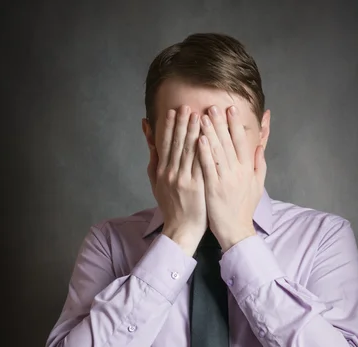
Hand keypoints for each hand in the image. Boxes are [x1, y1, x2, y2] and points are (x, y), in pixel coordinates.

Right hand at [147, 105, 206, 255]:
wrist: (180, 229)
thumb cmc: (171, 206)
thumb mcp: (156, 183)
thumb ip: (154, 159)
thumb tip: (150, 137)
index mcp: (162, 171)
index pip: (166, 144)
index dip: (169, 126)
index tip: (173, 111)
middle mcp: (171, 173)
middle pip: (177, 144)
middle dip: (182, 123)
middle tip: (187, 106)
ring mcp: (184, 180)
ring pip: (189, 151)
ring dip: (193, 131)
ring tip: (198, 115)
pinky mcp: (197, 187)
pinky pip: (201, 164)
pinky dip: (204, 150)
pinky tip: (208, 137)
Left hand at [197, 105, 266, 251]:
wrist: (236, 231)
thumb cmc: (244, 209)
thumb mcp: (257, 186)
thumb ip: (259, 165)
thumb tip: (260, 147)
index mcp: (248, 169)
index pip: (241, 142)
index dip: (235, 124)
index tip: (230, 109)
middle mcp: (238, 172)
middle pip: (228, 142)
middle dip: (220, 123)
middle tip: (213, 106)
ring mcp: (226, 179)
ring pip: (217, 151)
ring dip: (210, 132)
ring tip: (202, 116)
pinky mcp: (214, 188)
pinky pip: (208, 167)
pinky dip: (204, 152)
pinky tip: (198, 139)